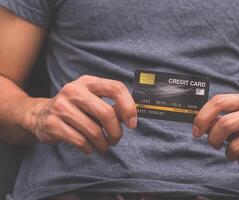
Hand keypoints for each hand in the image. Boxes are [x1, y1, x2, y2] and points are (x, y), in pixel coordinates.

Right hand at [22, 75, 136, 153]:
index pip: (116, 88)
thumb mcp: (93, 101)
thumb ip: (112, 107)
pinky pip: (80, 141)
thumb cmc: (75, 109)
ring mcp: (61, 106)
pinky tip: (89, 148)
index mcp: (88, 82)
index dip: (129, 106)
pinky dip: (89, 148)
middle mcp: (74, 90)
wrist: (40, 115)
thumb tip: (131, 118)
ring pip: (94, 130)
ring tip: (103, 146)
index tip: (132, 123)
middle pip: (106, 112)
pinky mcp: (52, 123)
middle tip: (116, 140)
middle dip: (116, 131)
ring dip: (103, 144)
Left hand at [192, 93, 238, 169]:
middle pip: (226, 123)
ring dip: (229, 153)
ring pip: (236, 145)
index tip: (196, 130)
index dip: (203, 117)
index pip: (220, 101)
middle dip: (213, 138)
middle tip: (213, 144)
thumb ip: (220, 119)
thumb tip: (200, 125)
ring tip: (233, 152)